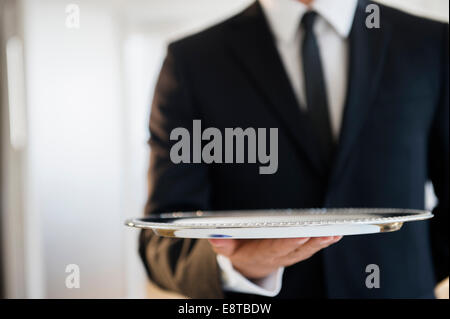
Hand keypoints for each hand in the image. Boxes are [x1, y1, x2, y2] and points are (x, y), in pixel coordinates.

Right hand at [208, 236, 341, 278]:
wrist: (250, 265)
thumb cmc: (240, 251)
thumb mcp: (227, 250)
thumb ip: (223, 244)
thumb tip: (216, 237)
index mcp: (261, 255)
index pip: (275, 248)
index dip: (287, 242)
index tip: (300, 235)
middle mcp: (278, 256)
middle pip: (296, 249)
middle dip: (311, 241)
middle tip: (325, 232)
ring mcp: (290, 255)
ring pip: (307, 249)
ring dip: (321, 242)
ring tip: (334, 232)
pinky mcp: (297, 251)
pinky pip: (312, 247)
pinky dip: (324, 241)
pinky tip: (335, 233)